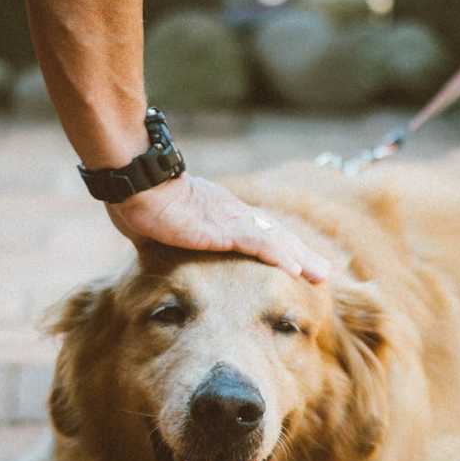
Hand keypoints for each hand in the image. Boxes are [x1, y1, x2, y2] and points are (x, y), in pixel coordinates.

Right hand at [104, 173, 329, 282]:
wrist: (136, 184)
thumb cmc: (139, 202)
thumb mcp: (158, 229)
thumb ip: (165, 240)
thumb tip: (151, 249)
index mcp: (220, 215)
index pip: (259, 234)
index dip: (281, 249)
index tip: (297, 263)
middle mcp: (232, 215)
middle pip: (276, 236)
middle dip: (301, 255)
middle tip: (323, 273)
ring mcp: (230, 220)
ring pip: (276, 241)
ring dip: (300, 259)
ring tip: (321, 276)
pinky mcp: (224, 228)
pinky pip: (258, 244)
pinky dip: (278, 256)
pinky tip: (295, 271)